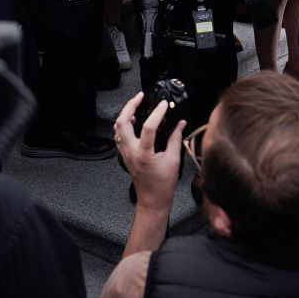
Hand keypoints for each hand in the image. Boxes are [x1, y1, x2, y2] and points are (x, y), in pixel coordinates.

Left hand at [114, 92, 184, 211]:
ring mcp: (125, 154)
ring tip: (136, 106)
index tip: (163, 104)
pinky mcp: (125, 155)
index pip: (148, 127)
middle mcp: (131, 152)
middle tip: (140, 97)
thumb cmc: (163, 185)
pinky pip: (119, 136)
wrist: (152, 200)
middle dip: (130, 106)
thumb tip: (180, 123)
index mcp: (144, 154)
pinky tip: (133, 121)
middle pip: (122, 123)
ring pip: (118, 128)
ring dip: (125, 114)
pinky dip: (124, 125)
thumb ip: (176, 139)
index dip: (157, 113)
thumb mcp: (174, 161)